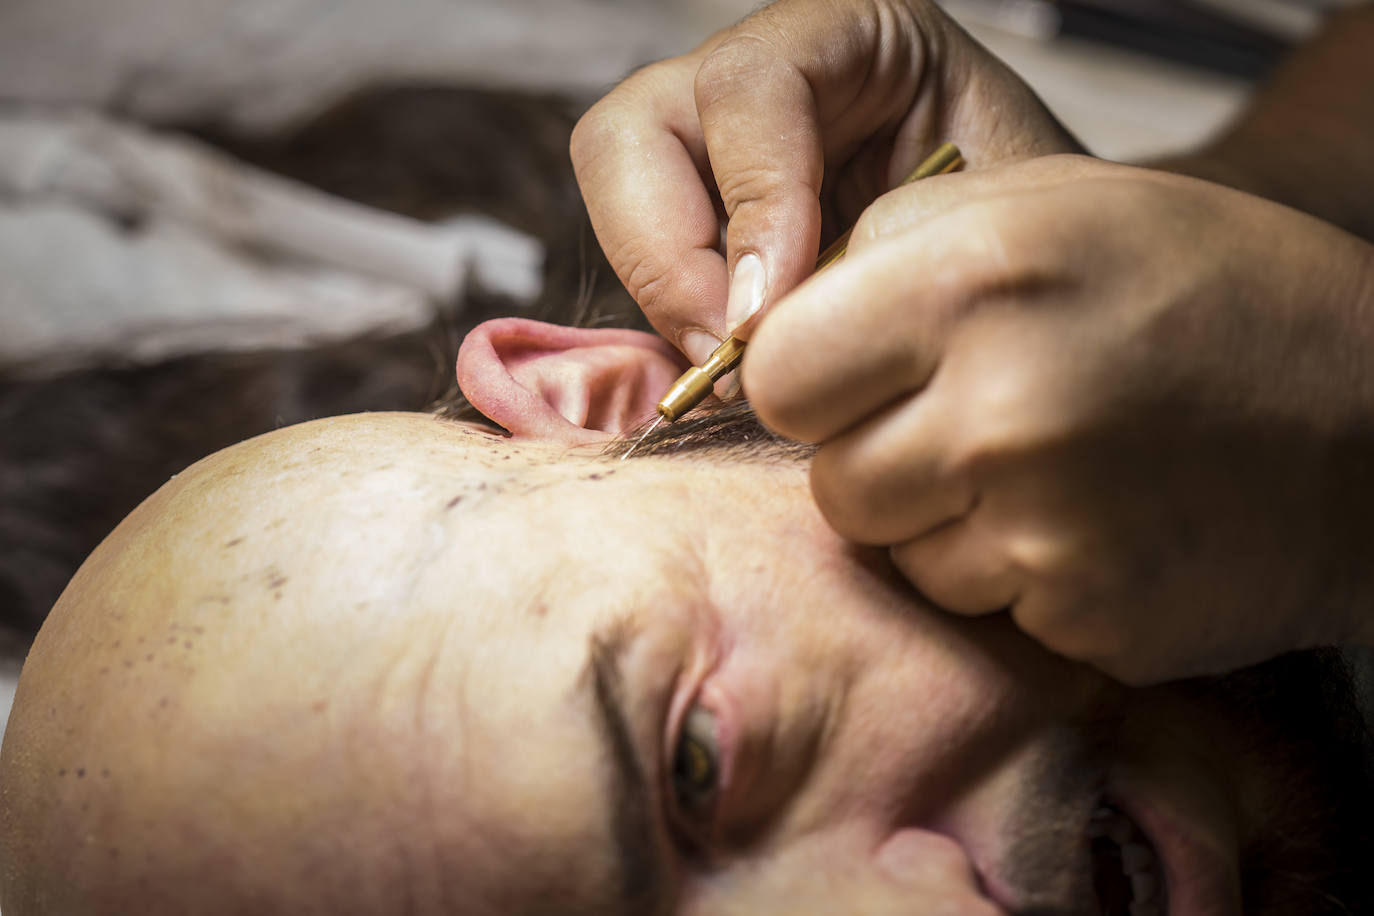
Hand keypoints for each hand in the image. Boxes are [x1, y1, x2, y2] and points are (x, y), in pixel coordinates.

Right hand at [570, 0, 1080, 367]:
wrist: (1041, 264)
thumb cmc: (1033, 228)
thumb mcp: (996, 217)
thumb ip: (891, 252)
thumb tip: (760, 331)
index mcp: (847, 32)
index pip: (748, 90)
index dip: (749, 208)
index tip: (767, 317)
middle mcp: (760, 79)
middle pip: (631, 132)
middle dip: (666, 254)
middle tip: (730, 349)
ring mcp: (715, 146)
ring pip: (615, 189)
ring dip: (661, 289)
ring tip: (737, 365)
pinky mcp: (700, 217)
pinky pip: (643, 262)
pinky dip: (674, 321)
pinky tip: (738, 364)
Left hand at [744, 155, 1373, 683]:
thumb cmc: (1205, 289)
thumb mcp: (1053, 201)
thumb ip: (897, 244)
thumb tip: (784, 323)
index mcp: (974, 282)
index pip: (777, 375)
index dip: (811, 380)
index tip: (857, 377)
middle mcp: (999, 409)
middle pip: (831, 482)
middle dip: (876, 458)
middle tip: (964, 422)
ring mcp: (1042, 529)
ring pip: (898, 556)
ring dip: (944, 524)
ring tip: (1041, 468)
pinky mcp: (1083, 616)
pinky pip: (979, 608)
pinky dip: (1013, 575)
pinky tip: (1088, 521)